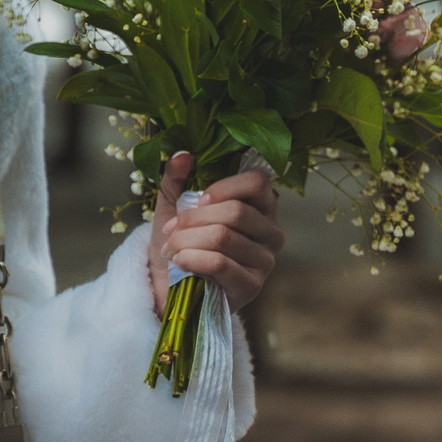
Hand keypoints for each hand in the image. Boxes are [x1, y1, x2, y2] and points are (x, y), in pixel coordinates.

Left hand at [147, 152, 285, 314]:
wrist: (171, 287)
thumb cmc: (182, 242)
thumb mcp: (175, 205)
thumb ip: (177, 177)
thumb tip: (182, 155)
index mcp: (261, 206)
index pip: (257, 182)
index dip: (224, 187)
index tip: (197, 199)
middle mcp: (272, 232)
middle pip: (235, 212)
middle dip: (193, 219)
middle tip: (171, 230)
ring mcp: (265, 261)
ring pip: (223, 237)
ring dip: (185, 241)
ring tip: (170, 247)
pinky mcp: (252, 286)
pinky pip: (219, 263)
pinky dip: (191, 259)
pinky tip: (179, 261)